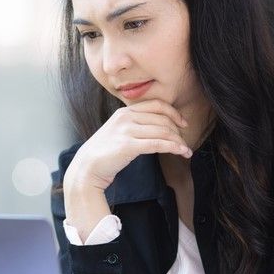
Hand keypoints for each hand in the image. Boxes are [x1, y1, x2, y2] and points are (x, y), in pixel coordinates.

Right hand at [64, 99, 190, 192]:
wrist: (87, 168)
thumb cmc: (104, 153)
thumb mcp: (118, 132)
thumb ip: (134, 125)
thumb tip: (158, 127)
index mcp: (124, 112)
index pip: (156, 105)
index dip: (174, 113)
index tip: (183, 124)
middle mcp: (126, 117)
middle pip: (162, 119)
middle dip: (178, 131)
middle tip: (185, 143)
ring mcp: (126, 131)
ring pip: (163, 131)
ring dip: (179, 141)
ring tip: (186, 151)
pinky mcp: (128, 146)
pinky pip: (158, 143)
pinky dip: (173, 147)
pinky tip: (182, 152)